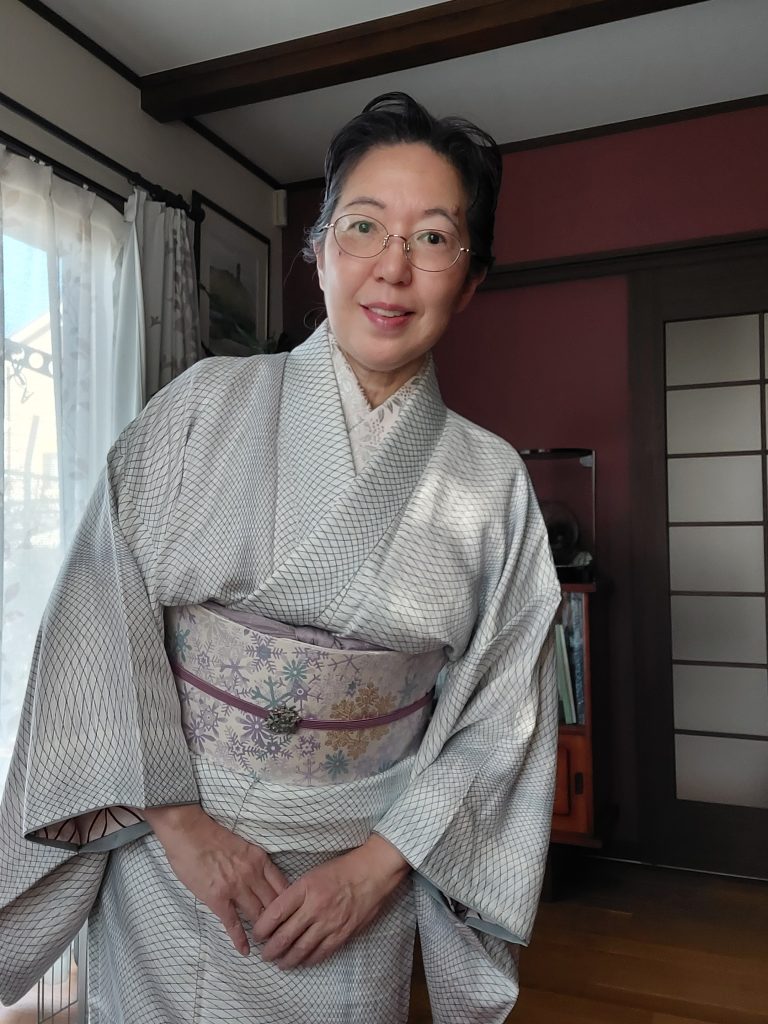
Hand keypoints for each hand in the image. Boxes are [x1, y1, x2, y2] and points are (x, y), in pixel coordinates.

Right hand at [144, 803, 288, 955]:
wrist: (189, 831)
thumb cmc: (212, 835)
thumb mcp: (244, 845)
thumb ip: (255, 863)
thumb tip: (263, 880)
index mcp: (260, 860)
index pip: (284, 887)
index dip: (290, 905)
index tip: (293, 917)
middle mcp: (253, 875)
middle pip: (274, 905)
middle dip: (281, 923)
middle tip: (284, 938)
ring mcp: (236, 887)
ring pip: (258, 915)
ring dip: (264, 932)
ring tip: (269, 947)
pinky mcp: (218, 898)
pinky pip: (233, 923)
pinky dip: (240, 939)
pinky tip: (245, 951)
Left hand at [252, 834, 409, 968]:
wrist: (372, 872)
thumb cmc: (341, 869)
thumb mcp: (312, 874)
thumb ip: (296, 894)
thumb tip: (279, 914)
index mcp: (304, 888)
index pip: (275, 913)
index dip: (262, 928)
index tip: (257, 934)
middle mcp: (315, 907)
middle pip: (285, 936)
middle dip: (271, 949)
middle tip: (265, 954)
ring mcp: (329, 923)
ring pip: (301, 949)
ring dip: (287, 959)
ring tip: (280, 963)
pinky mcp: (342, 933)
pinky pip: (321, 953)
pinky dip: (308, 960)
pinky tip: (302, 962)